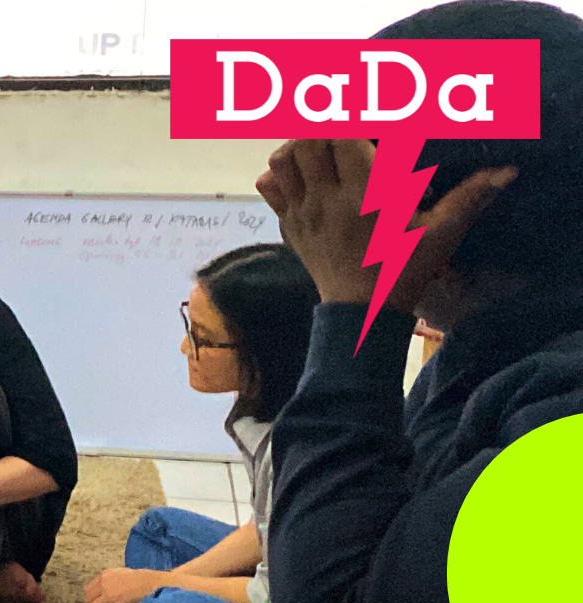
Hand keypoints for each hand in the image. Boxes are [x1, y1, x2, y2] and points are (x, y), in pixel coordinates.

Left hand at [84, 567, 170, 602]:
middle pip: (88, 600)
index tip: (98, 600)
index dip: (92, 596)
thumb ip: (109, 580)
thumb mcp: (121, 573)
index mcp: (104, 575)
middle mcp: (104, 585)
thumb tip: (101, 591)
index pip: (87, 589)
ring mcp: (109, 596)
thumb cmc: (140, 578)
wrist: (151, 583)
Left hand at [254, 138, 514, 310]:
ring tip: (321, 148)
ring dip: (297, 146)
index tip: (365, 118)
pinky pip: (269, 189)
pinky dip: (279, 174)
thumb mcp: (440, 233)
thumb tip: (507, 172)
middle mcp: (326, 199)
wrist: (362, 312)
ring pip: (281, 161)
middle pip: (305, 141)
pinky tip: (301, 175)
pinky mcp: (288, 226)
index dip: (349, 118)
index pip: (341, 136)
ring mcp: (302, 213)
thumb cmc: (405, 269)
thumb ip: (469, 198)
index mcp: (364, 194)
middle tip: (343, 130)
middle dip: (322, 126)